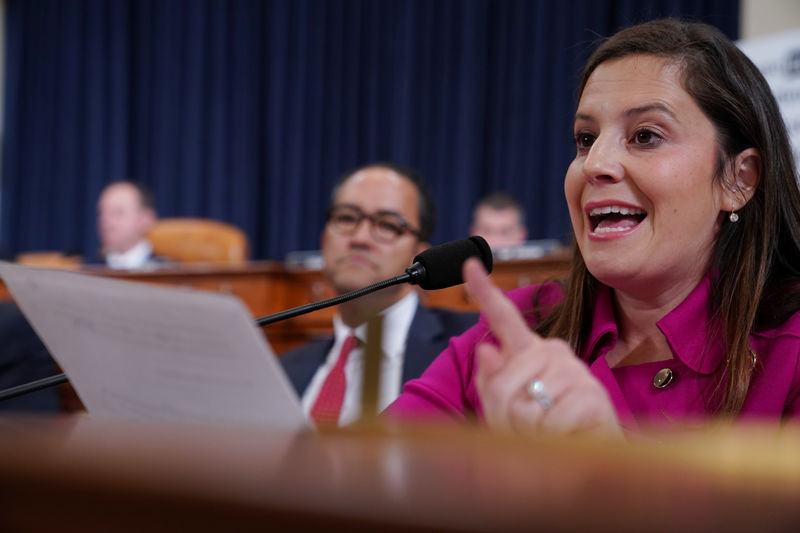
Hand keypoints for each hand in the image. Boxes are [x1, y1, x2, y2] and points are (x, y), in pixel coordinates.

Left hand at [464, 258, 621, 436]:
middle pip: (503, 380)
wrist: (588, 463)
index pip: (503, 319)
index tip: (469, 264)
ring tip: (550, 433)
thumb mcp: (507, 412)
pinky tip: (566, 437)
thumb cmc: (546, 435)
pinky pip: (547, 421)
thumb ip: (493, 383)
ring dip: (529, 431)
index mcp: (529, 352)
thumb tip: (485, 349)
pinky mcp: (591, 395)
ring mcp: (574, 371)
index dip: (484, 292)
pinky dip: (549, 439)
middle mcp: (553, 352)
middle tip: (529, 428)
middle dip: (506, 415)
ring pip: (524, 405)